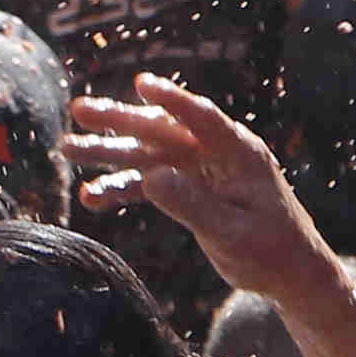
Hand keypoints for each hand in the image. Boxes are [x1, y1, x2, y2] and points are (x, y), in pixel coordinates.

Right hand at [66, 76, 326, 292]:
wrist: (289, 273)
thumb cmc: (271, 253)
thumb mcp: (232, 234)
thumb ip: (192, 205)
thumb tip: (151, 176)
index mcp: (240, 154)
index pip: (203, 118)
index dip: (172, 100)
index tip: (141, 83)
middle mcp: (216, 154)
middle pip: (162, 130)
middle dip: (119, 121)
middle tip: (78, 110)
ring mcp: (200, 170)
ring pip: (148, 154)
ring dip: (110, 152)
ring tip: (67, 148)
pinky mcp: (188, 190)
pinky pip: (149, 184)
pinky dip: (121, 190)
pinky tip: (90, 198)